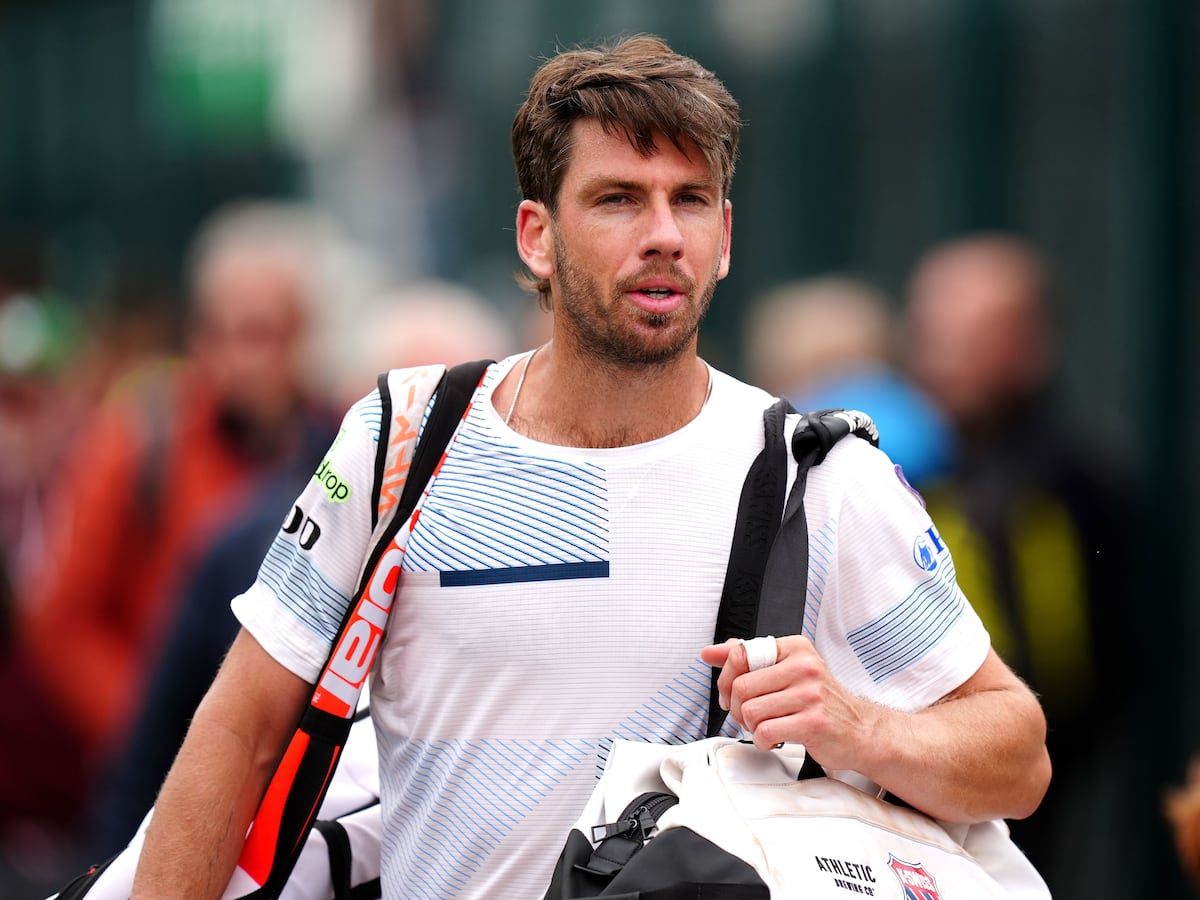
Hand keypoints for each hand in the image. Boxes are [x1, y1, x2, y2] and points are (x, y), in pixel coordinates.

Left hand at [700, 636, 876, 765]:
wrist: (862, 731)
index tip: (730, 692)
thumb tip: (710, 652)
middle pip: (741, 686)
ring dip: (751, 726)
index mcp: (795, 648)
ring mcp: (810, 694)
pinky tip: (776, 738)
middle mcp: (804, 667)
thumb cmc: (822, 702)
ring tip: (767, 726)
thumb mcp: (788, 670)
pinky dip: (762, 741)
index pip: (741, 653)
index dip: (726, 677)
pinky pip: (765, 732)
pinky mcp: (813, 722)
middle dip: (737, 707)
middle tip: (749, 716)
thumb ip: (749, 659)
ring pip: (750, 711)